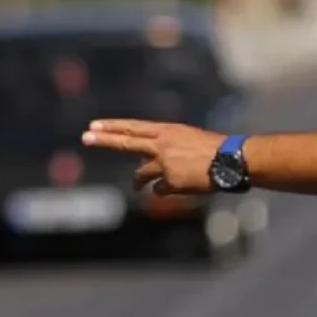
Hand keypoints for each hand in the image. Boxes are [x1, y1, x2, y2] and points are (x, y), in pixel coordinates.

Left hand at [81, 119, 223, 194]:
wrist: (230, 160)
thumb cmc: (216, 149)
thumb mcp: (189, 139)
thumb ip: (169, 146)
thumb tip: (154, 160)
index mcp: (168, 131)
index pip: (134, 127)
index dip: (113, 127)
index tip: (95, 125)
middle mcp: (162, 145)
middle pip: (126, 143)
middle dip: (104, 140)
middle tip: (85, 137)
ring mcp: (164, 163)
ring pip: (141, 174)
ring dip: (137, 181)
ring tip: (136, 186)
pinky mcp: (170, 181)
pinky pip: (160, 189)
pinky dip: (165, 190)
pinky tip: (178, 188)